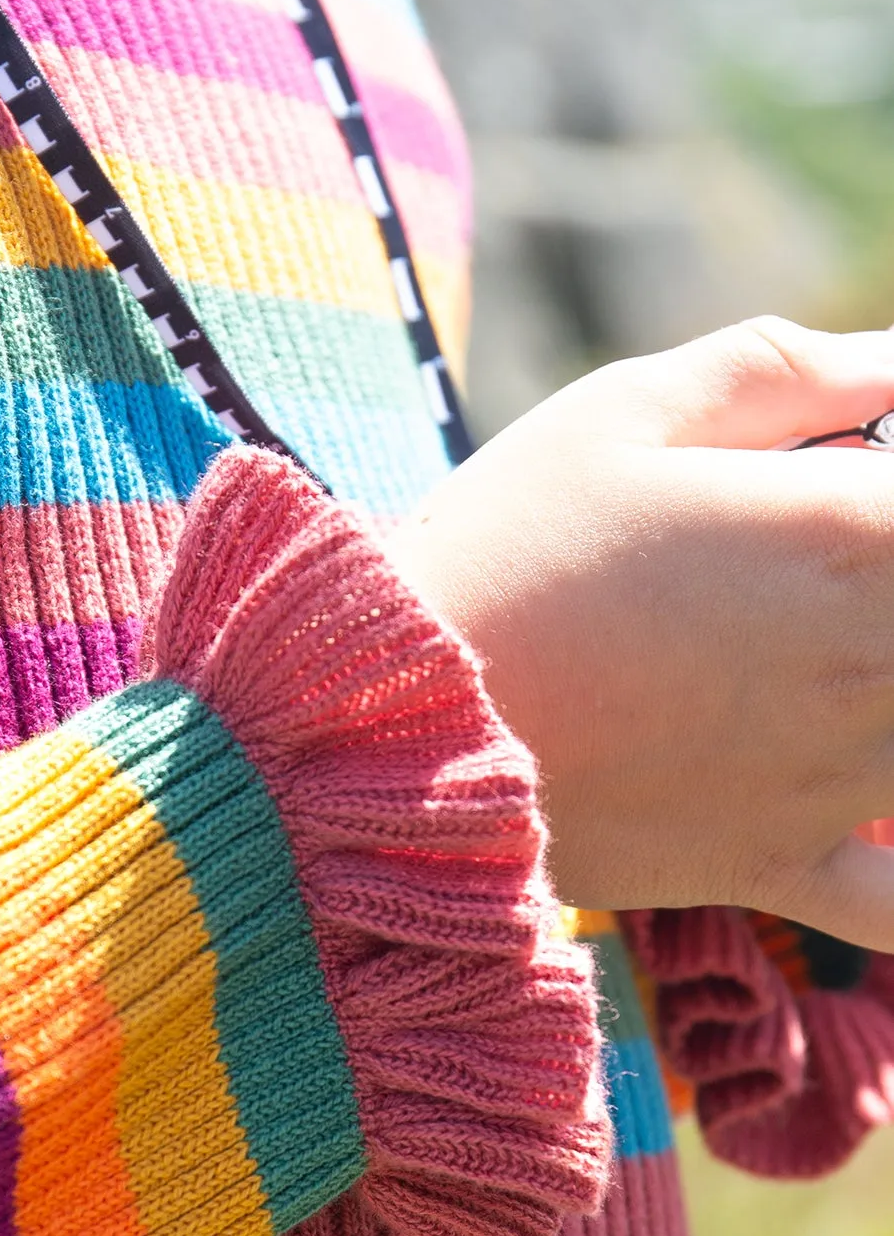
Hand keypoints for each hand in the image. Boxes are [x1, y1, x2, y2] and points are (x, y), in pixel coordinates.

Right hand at [388, 318, 893, 949]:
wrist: (391, 719)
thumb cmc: (506, 544)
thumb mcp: (622, 414)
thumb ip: (783, 373)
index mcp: (850, 529)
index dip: (886, 476)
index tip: (841, 477)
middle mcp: (877, 659)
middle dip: (877, 580)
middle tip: (793, 566)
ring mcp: (837, 776)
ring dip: (885, 689)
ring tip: (772, 653)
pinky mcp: (780, 863)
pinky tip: (876, 819)